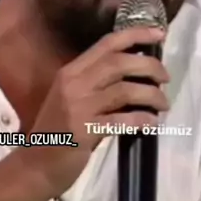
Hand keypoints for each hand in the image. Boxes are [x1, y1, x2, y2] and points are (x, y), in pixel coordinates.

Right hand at [23, 25, 169, 195]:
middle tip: (165, 77)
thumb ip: (98, 84)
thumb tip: (138, 74)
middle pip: (119, 63)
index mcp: (71, 71)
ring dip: (151, 95)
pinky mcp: (84, 130)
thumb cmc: (57, 131)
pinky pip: (121, 120)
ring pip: (125, 90)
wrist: (35, 165)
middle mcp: (74, 83)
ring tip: (163, 104)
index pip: (107, 43)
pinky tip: (152, 123)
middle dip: (149, 66)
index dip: (136, 35)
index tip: (160, 34)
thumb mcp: (73, 98)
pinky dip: (141, 119)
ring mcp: (78, 107)